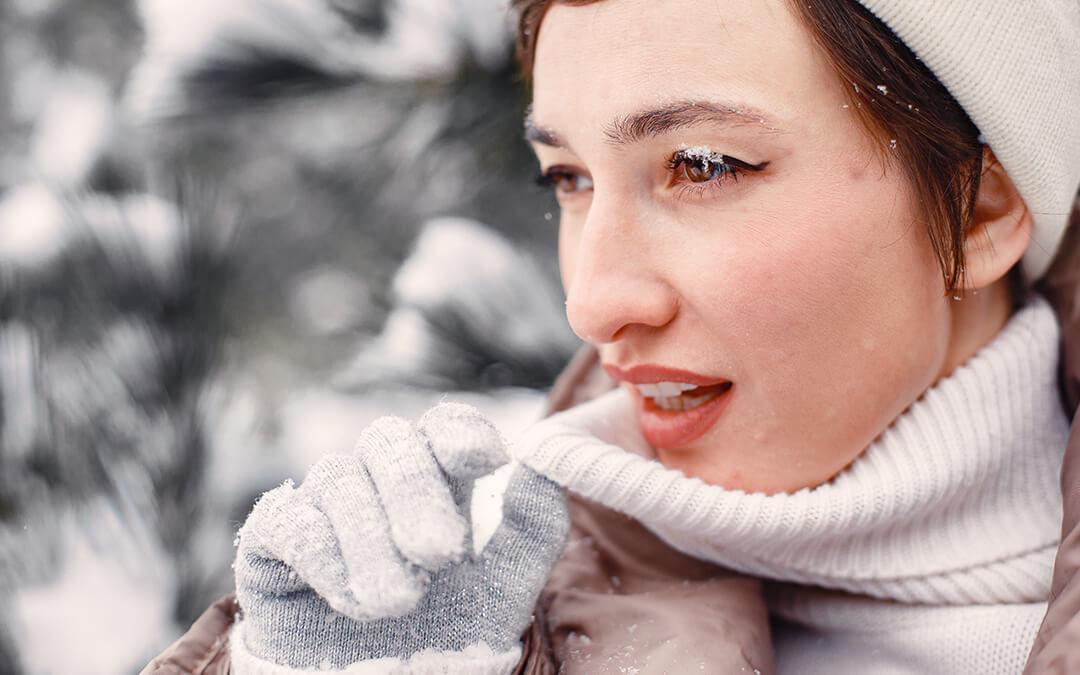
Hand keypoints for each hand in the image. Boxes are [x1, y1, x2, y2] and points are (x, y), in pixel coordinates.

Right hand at [231, 402, 569, 672]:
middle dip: (415, 491)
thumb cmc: (447, 636)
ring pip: (337, 478)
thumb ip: (531, 531)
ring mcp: (321, 505)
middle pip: (387, 440)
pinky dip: (321, 555)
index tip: (488, 458)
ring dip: (371, 542)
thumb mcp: (504, 592)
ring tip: (397, 605)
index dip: (460, 430)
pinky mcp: (271, 540)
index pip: (442, 427)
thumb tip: (546, 464)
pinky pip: (286, 519)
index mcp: (437, 482)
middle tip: (439, 554)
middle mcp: (376, 482)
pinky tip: (349, 601)